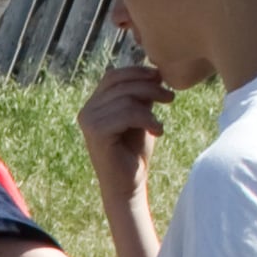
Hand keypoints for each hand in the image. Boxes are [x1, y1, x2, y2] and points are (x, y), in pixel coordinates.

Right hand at [78, 61, 175, 204]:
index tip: (160, 79)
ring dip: (151, 106)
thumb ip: (141, 96)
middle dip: (149, 87)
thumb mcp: (141, 116)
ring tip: (162, 122)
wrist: (128, 185)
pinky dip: (148, 120)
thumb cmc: (135, 153)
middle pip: (120, 84)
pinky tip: (158, 131)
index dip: (138, 72)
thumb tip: (154, 71)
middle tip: (170, 98)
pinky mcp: (96, 133)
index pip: (113, 76)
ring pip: (125, 98)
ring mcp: (88, 122)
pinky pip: (127, 114)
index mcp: (94, 104)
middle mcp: (86, 111)